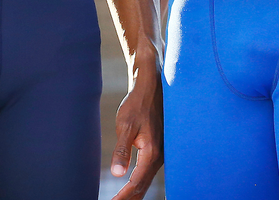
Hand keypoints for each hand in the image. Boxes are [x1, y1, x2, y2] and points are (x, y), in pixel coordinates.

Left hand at [107, 65, 162, 199]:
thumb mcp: (126, 126)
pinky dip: (138, 183)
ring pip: (147, 180)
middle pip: (143, 186)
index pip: (136, 183)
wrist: (151, 88)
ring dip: (134, 193)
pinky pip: (148, 172)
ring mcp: (161, 154)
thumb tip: (117, 174)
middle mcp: (160, 156)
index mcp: (152, 153)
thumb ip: (122, 151)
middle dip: (129, 198)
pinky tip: (131, 186)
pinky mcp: (159, 150)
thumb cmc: (137, 104)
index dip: (124, 196)